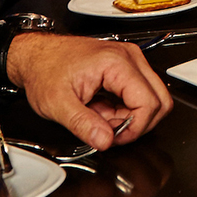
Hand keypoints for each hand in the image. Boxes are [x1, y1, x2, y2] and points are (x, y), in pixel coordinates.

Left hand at [6, 34, 173, 150]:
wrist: (36, 56)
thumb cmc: (45, 70)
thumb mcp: (58, 104)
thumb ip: (83, 125)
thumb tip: (105, 140)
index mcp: (116, 63)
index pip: (149, 103)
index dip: (134, 128)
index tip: (115, 138)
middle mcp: (129, 57)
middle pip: (160, 100)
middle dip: (138, 124)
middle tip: (111, 131)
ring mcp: (130, 60)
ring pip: (153, 99)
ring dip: (131, 117)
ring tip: (102, 119)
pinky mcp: (127, 67)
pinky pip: (141, 95)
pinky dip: (125, 110)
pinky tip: (103, 110)